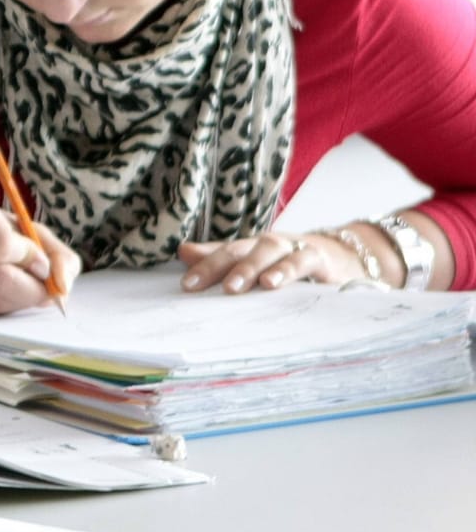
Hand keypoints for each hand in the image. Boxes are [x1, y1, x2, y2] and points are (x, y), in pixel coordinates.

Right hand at [0, 189, 82, 315]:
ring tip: (23, 290)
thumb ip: (58, 254)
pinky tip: (1, 295)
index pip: (2, 244)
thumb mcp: (29, 232)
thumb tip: (62, 285)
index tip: (40, 263)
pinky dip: (1, 309)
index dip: (30, 259)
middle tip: (42, 289)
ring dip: (18, 301)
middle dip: (31, 289)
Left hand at [178, 230, 357, 292]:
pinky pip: (302, 261)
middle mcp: (268, 244)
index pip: (222, 253)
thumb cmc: (293, 263)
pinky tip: (273, 284)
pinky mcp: (319, 258)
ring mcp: (293, 247)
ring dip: (249, 268)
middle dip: (216, 266)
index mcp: (251, 247)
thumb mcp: (259, 263)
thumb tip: (182, 251)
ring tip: (232, 288)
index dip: (202, 265)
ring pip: (268, 251)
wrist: (348, 258)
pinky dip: (287, 270)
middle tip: (195, 285)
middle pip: (238, 249)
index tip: (184, 285)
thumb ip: (222, 258)